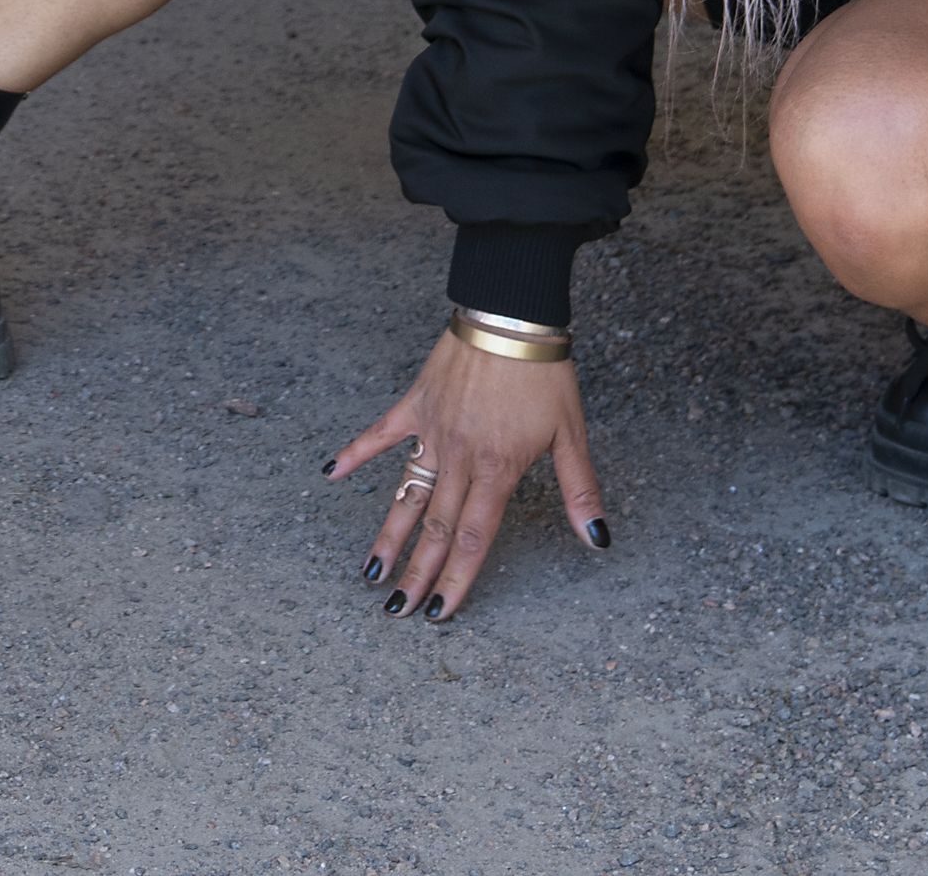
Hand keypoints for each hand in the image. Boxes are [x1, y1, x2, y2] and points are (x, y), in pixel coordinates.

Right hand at [324, 325, 604, 622]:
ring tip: (371, 573)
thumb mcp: (572, 435)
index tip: (440, 612)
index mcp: (498, 470)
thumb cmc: (545, 374)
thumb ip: (579, 492)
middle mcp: (460, 458)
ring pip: (407, 494)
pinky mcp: (415, 404)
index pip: (475, 538)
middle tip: (397, 611)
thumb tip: (598, 540)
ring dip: (389, 535)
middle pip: (437, 528)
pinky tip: (329, 475)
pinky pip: (380, 434)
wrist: (512, 316)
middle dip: (417, 574)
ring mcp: (432, 432)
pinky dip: (354, 453)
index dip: (458, 579)